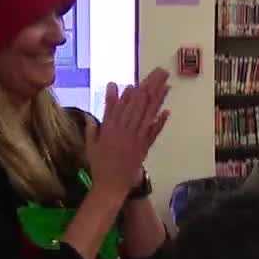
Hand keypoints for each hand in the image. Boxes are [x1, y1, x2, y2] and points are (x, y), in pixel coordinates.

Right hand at [87, 68, 170, 196]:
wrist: (111, 185)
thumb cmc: (99, 165)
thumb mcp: (91, 144)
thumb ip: (93, 127)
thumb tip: (91, 113)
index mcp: (110, 129)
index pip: (119, 107)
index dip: (128, 94)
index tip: (135, 82)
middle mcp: (124, 132)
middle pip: (137, 106)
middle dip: (149, 88)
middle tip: (159, 73)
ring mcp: (136, 139)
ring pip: (147, 115)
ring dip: (158, 99)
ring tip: (166, 85)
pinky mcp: (144, 148)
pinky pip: (153, 134)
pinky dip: (160, 123)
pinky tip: (166, 112)